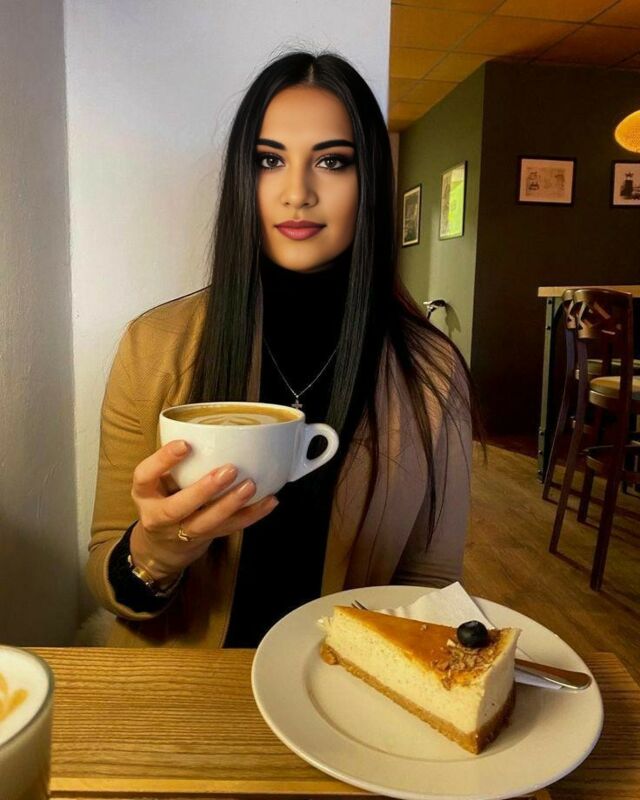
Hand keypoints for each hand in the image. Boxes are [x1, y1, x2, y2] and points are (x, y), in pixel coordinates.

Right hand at [129, 440, 277, 584]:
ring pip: (205, 523)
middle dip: (204, 490)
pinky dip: (251, 515)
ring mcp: (180, 532)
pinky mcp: (203, 540)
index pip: (145, 475)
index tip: (184, 444)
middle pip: (178, 507)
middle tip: (230, 470)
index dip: (163, 460)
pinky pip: (229, 529)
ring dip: (231, 504)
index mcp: (145, 493)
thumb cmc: (165, 498)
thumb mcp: (159, 480)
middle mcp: (157, 515)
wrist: (162, 545)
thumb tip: (215, 428)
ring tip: (251, 486)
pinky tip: (269, 501)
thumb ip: (178, 462)